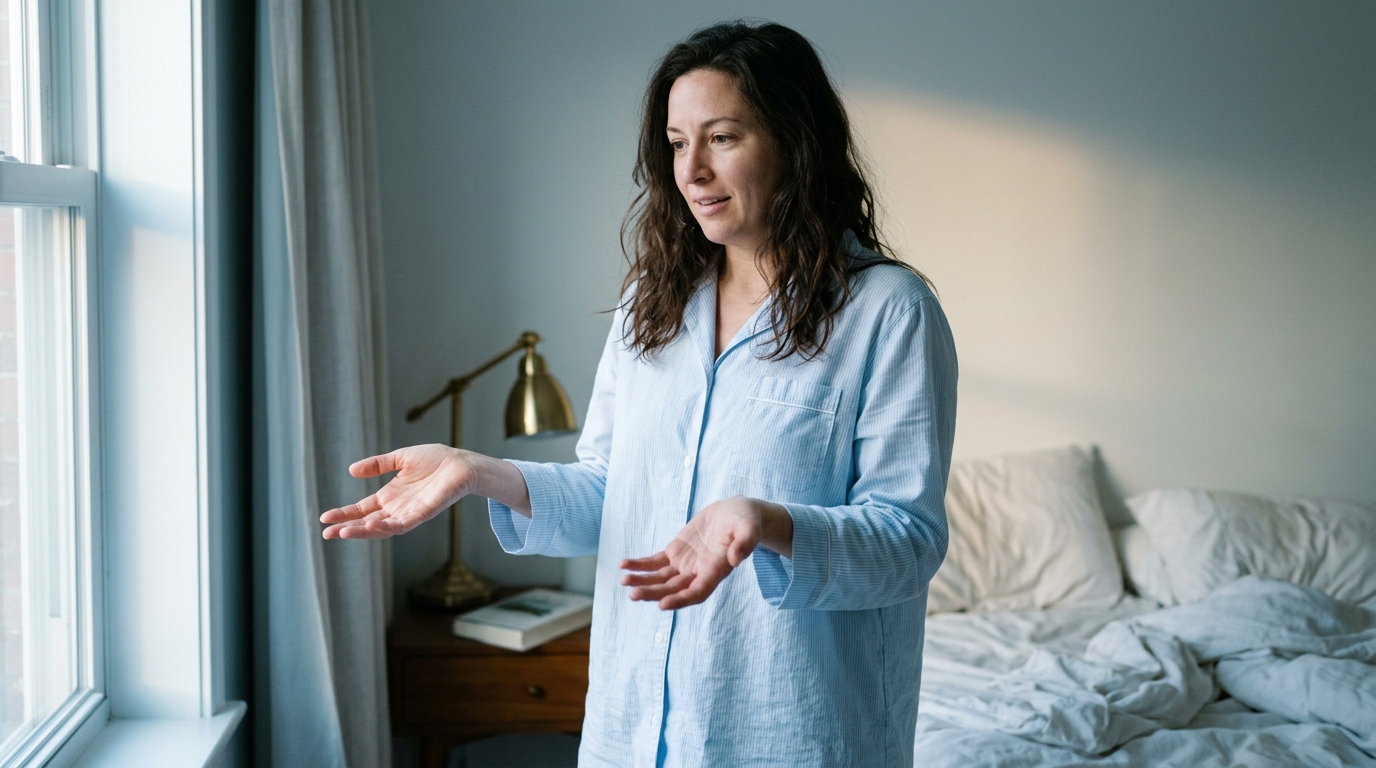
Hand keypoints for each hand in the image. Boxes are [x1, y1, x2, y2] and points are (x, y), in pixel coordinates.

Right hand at [320, 444, 475, 539]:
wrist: (461, 463)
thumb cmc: (435, 460)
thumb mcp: (400, 459)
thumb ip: (377, 465)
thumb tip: (351, 470)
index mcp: (389, 497)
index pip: (362, 510)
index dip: (344, 514)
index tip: (325, 518)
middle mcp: (397, 508)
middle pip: (367, 523)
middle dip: (346, 528)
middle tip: (326, 533)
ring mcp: (409, 513)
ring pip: (381, 529)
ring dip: (362, 532)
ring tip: (343, 532)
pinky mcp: (422, 514)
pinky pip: (402, 525)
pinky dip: (386, 527)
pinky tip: (371, 525)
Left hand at [619, 496, 791, 609]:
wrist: (735, 513)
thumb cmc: (746, 521)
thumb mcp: (750, 527)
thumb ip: (745, 542)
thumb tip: (736, 558)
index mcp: (716, 570)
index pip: (697, 592)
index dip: (680, 600)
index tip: (662, 605)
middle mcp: (699, 572)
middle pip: (673, 589)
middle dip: (653, 593)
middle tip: (633, 594)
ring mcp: (685, 564)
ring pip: (660, 579)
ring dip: (642, 581)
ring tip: (624, 580)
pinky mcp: (676, 553)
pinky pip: (655, 562)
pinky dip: (640, 565)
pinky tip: (624, 565)